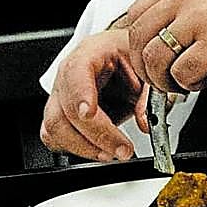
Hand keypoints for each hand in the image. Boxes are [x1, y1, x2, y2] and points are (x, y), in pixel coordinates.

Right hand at [40, 29, 140, 162]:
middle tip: (122, 149)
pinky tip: (98, 150)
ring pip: (55, 127)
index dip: (79, 95)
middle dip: (93, 135)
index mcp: (91, 53)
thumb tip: (145, 122)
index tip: (89, 114)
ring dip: (83, 147)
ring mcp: (61, 96)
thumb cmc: (130, 60)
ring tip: (111, 153)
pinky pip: (56, 137)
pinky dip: (77, 149)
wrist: (123, 59)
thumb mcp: (148, 72)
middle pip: (64, 108)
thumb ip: (151, 96)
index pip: (75, 72)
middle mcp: (69, 75)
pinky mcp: (61, 116)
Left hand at [124, 0, 206, 93]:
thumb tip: (159, 37)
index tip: (147, 57)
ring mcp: (198, 20)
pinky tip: (205, 79)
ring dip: (164, 79)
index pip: (136, 14)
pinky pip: (182, 73)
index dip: (137, 42)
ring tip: (182, 82)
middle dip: (145, 65)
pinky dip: (189, 83)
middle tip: (160, 77)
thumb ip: (182, 5)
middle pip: (138, 37)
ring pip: (154, 58)